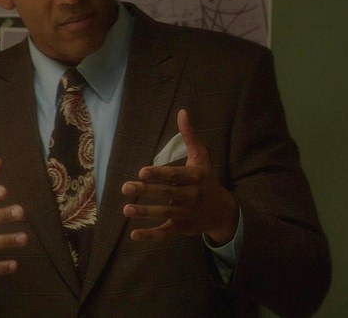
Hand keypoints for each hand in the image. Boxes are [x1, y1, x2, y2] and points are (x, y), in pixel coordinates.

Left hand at [121, 109, 237, 244]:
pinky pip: (165, 233)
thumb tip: (182, 112)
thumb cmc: (206, 180)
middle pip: (167, 194)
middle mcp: (191, 196)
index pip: (175, 175)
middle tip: (125, 187)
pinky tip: (134, 235)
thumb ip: (190, 136)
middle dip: (146, 191)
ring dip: (145, 213)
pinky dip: (150, 236)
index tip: (142, 171)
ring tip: (127, 209)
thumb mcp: (201, 157)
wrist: (222, 211)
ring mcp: (186, 214)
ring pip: (164, 214)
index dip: (159, 174)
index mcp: (195, 177)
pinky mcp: (181, 228)